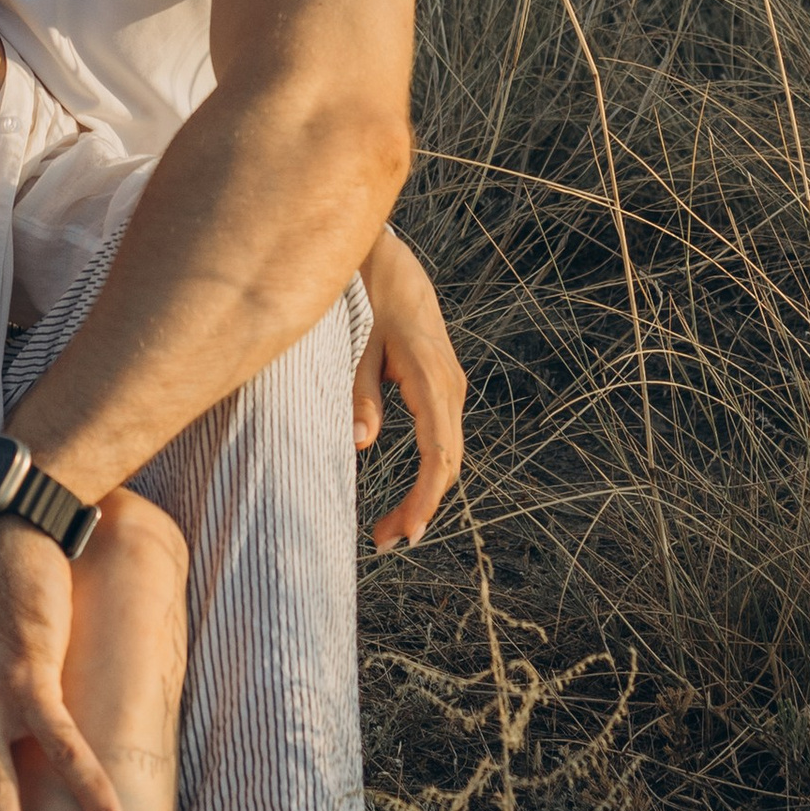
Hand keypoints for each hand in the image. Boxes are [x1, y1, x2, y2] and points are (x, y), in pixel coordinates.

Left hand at [353, 227, 467, 550]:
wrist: (393, 266)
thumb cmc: (369, 302)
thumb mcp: (358, 344)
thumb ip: (360, 393)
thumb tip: (359, 444)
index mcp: (431, 378)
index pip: (436, 452)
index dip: (425, 496)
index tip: (407, 533)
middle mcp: (450, 387)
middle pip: (447, 463)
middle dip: (421, 507)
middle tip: (386, 543)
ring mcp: (451, 388)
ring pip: (448, 455)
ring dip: (425, 495)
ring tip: (389, 530)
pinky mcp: (443, 389)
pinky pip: (443, 441)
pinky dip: (428, 474)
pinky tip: (408, 496)